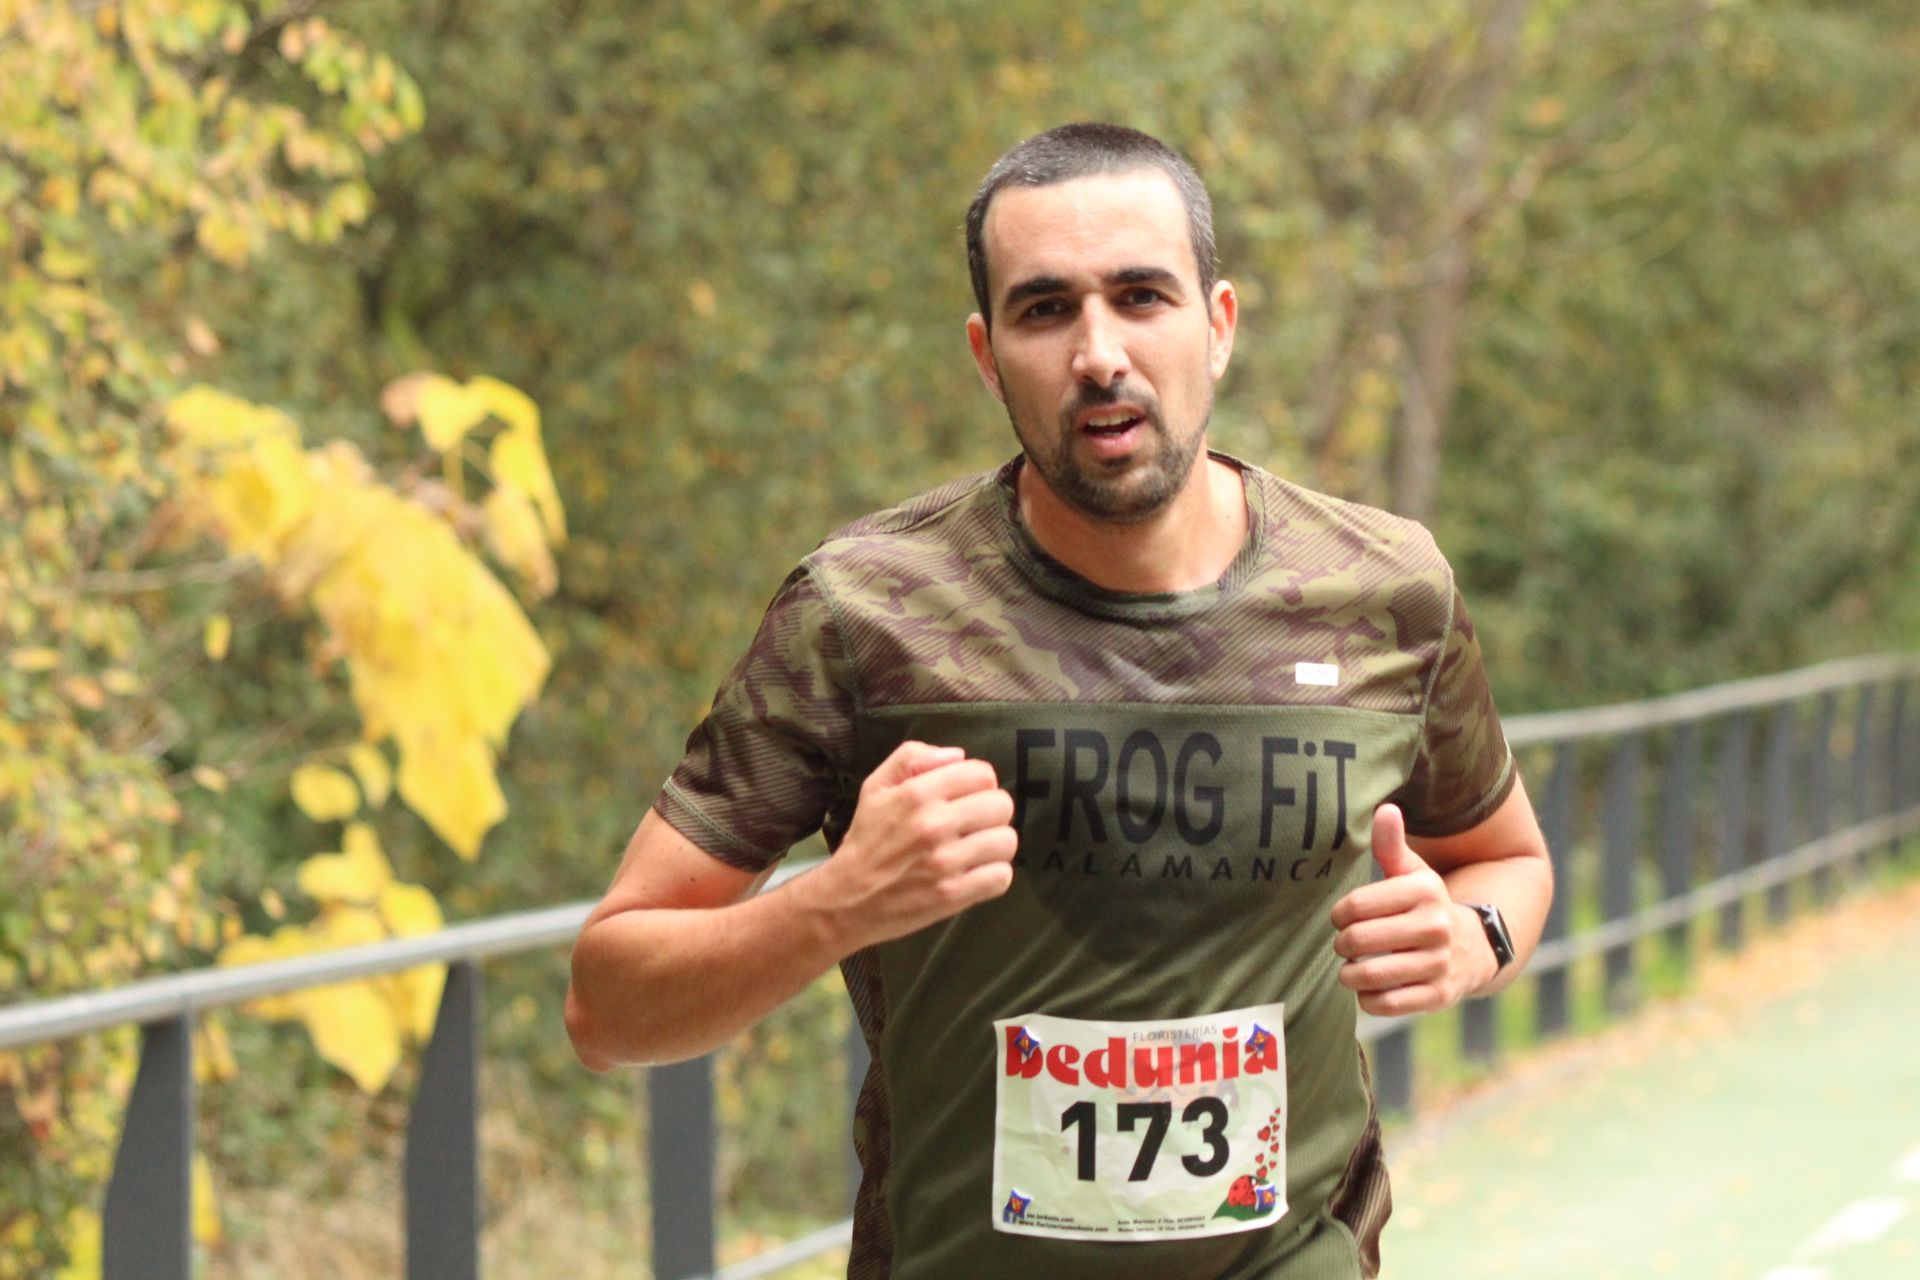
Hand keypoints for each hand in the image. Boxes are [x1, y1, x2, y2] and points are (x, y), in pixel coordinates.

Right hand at [813, 740, 1017, 950]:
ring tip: (975, 849)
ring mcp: (945, 862)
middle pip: (1001, 805)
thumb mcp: (876, 787)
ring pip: (1006, 841)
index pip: (982, 774)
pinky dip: (993, 875)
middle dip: (991, 813)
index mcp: (916, 794)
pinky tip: (975, 873)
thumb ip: (912, 758)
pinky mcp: (953, 895)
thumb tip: (957, 755)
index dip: (979, 784)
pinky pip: (1001, 877)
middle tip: (973, 824)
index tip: (967, 797)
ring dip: (995, 845)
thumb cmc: (866, 840)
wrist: (846, 900)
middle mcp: (934, 825)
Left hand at [1329, 803, 1495, 1015]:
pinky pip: (1385, 1003)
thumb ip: (1391, 844)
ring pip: (1368, 975)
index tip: (1341, 918)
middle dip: (1342, 944)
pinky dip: (1368, 999)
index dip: (1338, 914)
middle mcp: (1436, 926)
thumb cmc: (1425, 905)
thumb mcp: (1412, 873)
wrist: (1471, 948)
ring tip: (1352, 968)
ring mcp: (1439, 964)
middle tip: (1344, 944)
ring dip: (1350, 974)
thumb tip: (1385, 809)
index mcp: (1425, 891)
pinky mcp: (1438, 995)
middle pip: (1357, 940)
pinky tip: (1371, 989)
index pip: (1355, 905)